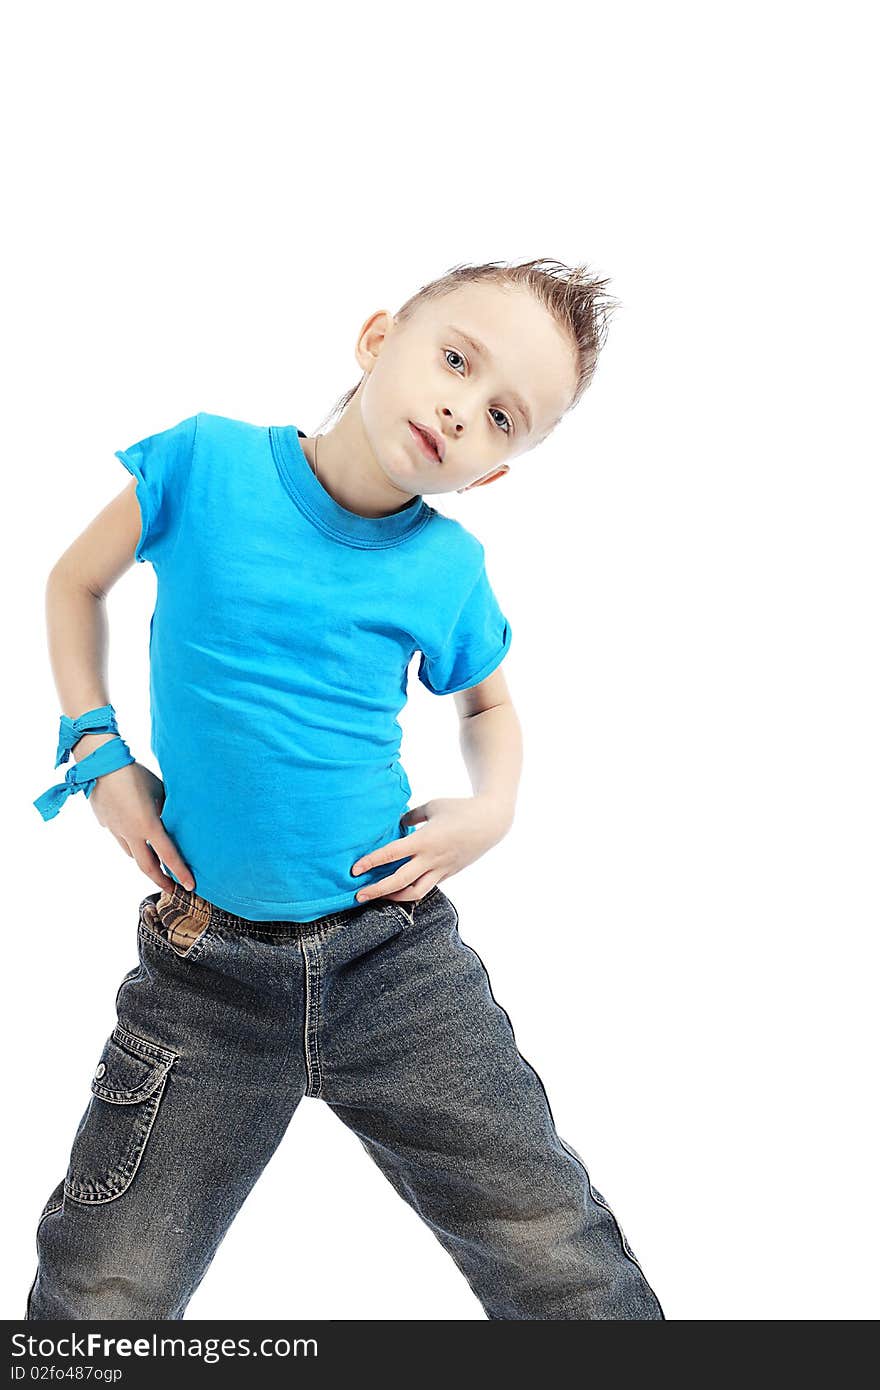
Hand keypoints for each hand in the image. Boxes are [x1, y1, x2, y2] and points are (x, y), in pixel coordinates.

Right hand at [87, 761, 194, 892]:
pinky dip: (131, 843)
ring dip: (145, 862)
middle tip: (173, 889)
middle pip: (147, 867)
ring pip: (132, 854)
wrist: (100, 765)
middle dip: (161, 880)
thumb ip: (166, 810)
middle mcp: (131, 833)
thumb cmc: (135, 774)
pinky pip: (120, 839)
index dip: (181, 873)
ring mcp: (115, 830)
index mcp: (148, 825)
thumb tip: (173, 821)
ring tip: (157, 866)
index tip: (190, 886)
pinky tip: (135, 835)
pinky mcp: (106, 824)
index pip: (169, 856)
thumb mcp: (159, 791)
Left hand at [350, 795, 512, 903]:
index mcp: (424, 840)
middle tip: (358, 895)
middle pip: (399, 881)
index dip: (371, 863)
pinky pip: (427, 887)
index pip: (391, 854)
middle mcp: (431, 859)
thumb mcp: (432, 806)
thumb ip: (411, 816)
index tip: (354, 870)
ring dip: (394, 897)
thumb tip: (397, 824)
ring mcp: (441, 869)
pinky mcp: (448, 874)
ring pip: (414, 892)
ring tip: (379, 897)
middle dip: (376, 890)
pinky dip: (412, 891)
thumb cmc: (460, 808)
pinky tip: (400, 891)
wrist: (491, 822)